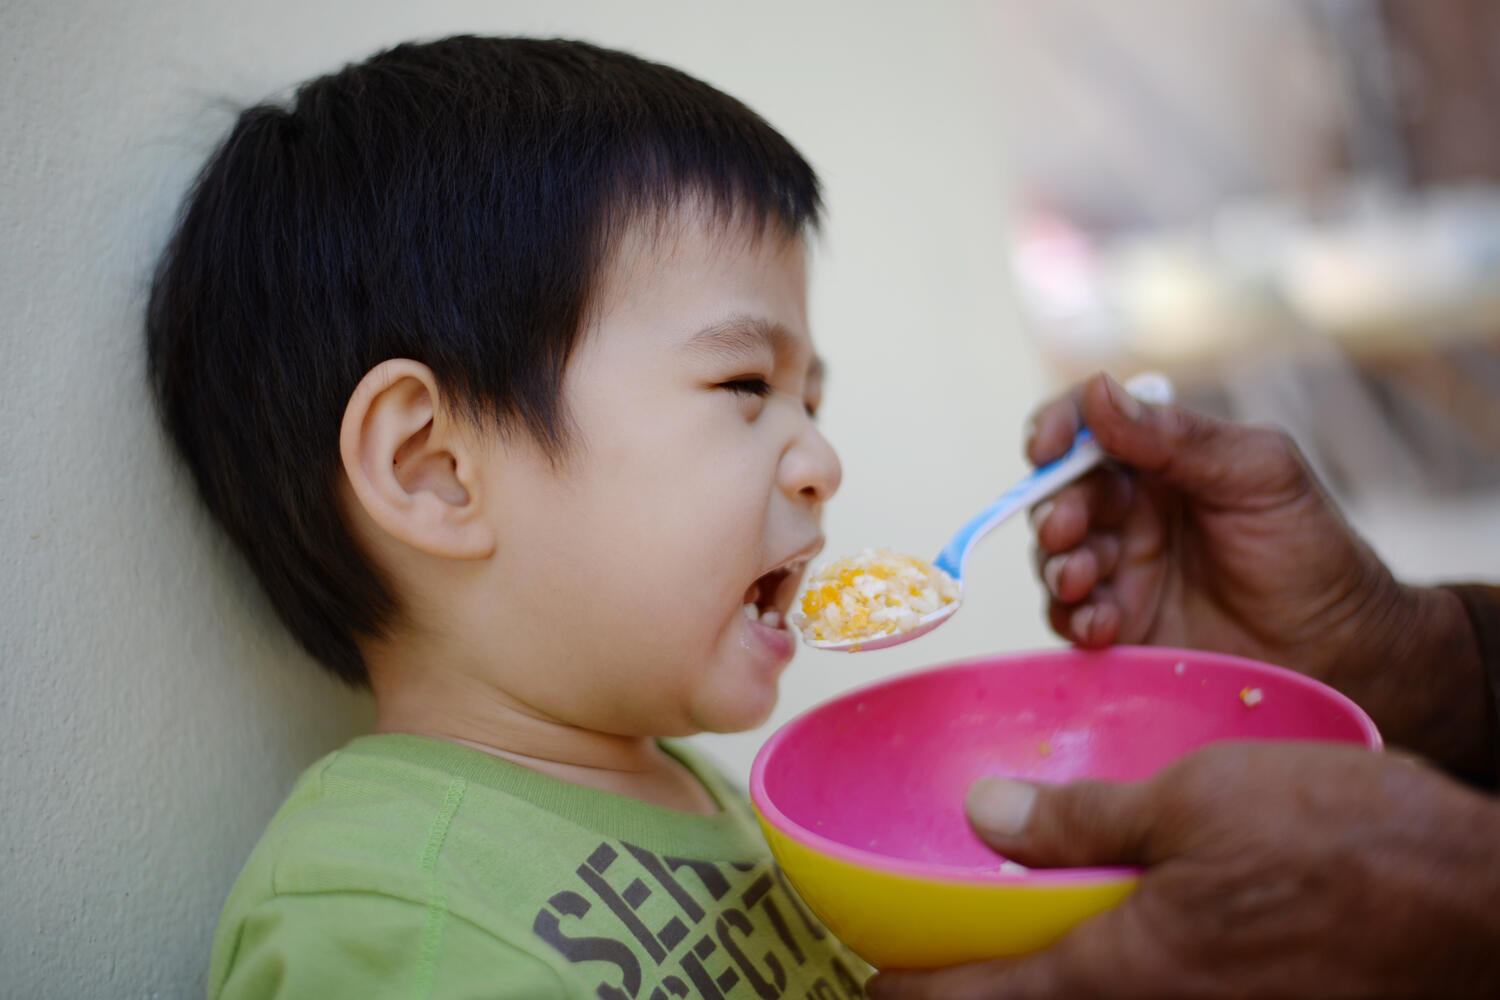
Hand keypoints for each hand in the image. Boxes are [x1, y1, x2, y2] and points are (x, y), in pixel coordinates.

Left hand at [868, 741, 1499, 998]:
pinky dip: (1108, 978)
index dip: (916, 995)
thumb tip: (986, 818)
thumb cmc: (1351, 846)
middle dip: (976, 997)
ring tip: (1013, 951)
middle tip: (930, 969)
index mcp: (1129, 970)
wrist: (1481, 906)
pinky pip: (1155, 998)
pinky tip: (1113, 938)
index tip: (869, 985)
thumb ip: (1085, 821)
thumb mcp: (1199, 800)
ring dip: (1046, 986)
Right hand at [1026, 373, 1485, 775]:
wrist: (1340, 649)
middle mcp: (1130, 511)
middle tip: (1068, 529)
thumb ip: (1178, 437)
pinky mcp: (1119, 627)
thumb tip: (1097, 392)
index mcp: (1160, 461)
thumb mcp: (1257, 474)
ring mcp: (1121, 570)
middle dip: (1053, 509)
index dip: (1057, 430)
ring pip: (1055, 557)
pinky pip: (1070, 617)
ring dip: (1059, 564)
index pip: (1088, 429)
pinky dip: (1074, 617)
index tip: (1045, 448)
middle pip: (1058, 495)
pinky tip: (1103, 624)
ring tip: (1085, 579)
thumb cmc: (1308, 549)